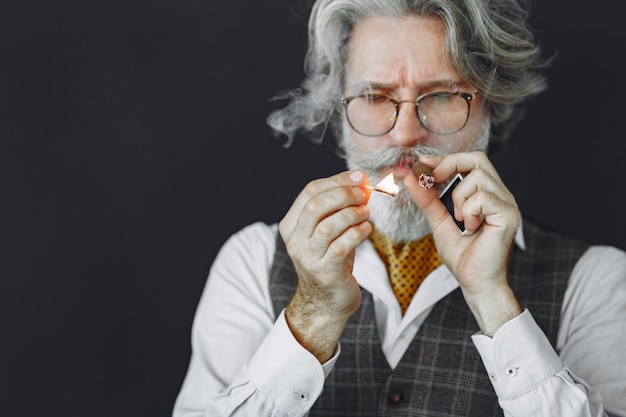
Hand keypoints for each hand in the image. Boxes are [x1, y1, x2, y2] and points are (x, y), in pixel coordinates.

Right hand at [280, 170, 371, 361]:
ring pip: (328, 225)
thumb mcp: (328, 230)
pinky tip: (366, 230)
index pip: (309, 191)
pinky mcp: (325, 272)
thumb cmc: (330, 260)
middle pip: (316, 206)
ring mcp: (308, 257)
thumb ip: (338, 207)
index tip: (359, 177)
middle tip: (365, 193)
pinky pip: (342, 246)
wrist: (325, 302)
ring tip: (366, 213)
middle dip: (344, 194)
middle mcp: (295, 240)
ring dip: (352, 214)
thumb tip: (361, 182)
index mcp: (291, 224)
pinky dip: (358, 233)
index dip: (336, 180)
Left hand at [403, 151, 521, 335]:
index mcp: (485, 193)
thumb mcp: (438, 221)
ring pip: (477, 177)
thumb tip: (410, 178)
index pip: (469, 161)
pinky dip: (469, 211)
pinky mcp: (509, 214)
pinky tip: (471, 228)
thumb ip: (427, 199)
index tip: (422, 163)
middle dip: (450, 164)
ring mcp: (506, 203)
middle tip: (433, 180)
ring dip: (458, 197)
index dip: (445, 158)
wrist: (476, 283)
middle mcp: (499, 194)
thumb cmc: (463, 256)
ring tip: (460, 219)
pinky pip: (483, 197)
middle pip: (478, 158)